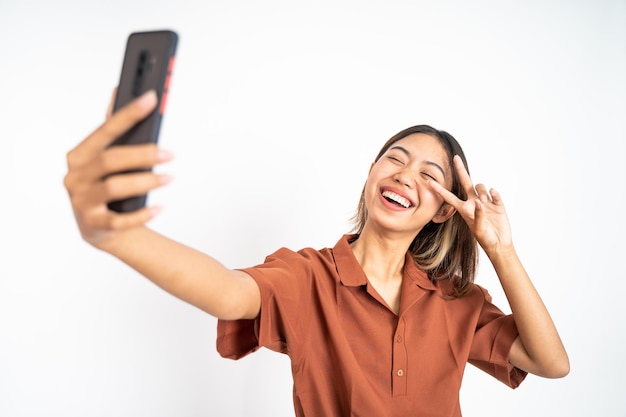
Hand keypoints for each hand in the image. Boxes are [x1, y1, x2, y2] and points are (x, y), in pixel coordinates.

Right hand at [63, 90, 172, 249]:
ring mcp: (82, 202)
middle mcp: (75, 176)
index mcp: (79, 155)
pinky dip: (143, 214)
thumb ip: (111, 128)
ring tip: (169, 178)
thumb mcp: (106, 157)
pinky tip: (160, 208)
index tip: (152, 99)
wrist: (101, 229)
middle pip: (110, 160)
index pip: (105, 130)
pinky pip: (120, 221)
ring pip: (114, 188)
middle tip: (170, 153)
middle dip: (143, 154)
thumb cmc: (106, 184)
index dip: (129, 114)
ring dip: (146, 181)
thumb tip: (118, 90)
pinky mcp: (93, 225)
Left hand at [429, 155, 512, 254]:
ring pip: (481, 186)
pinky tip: (494, 198)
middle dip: (460, 169)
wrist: (499, 243)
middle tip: (455, 157)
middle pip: (466, 182)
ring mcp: (485, 201)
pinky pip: (494, 193)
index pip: (449, 196)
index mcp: (464, 209)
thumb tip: (479, 201)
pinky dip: (494, 194)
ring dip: (482, 190)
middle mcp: (473, 202)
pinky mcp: (497, 203)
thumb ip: (478, 215)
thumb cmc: (485, 238)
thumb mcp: (478, 228)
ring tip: (486, 203)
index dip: (439, 189)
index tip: (428, 181)